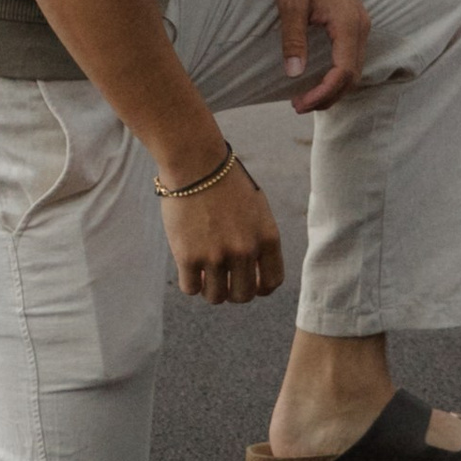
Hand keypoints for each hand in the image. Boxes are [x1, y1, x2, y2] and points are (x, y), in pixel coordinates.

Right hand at [168, 158, 284, 303]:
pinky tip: (189, 267)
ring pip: (216, 297)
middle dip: (233, 291)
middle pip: (243, 295)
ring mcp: (217, 256)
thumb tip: (253, 272)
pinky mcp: (189, 257)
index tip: (248, 282)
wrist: (196, 163)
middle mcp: (245, 250)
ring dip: (210, 289)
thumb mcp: (256, 208)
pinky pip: (191, 288)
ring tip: (204, 274)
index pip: (272, 282)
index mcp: (267, 238)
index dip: (259, 287)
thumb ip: (258, 239)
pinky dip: (190, 282)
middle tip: (222, 279)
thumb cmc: (225, 182)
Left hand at [278, 0, 370, 112]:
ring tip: (307, 98)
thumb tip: (294, 74)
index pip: (344, 72)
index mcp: (347, 23)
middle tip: (298, 105)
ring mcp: (361, 25)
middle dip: (328, 96)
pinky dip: (339, 76)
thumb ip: (294, 40)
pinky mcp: (355, 23)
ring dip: (334, 88)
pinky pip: (353, 58)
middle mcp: (360, 27)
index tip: (299, 103)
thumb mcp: (291, 4)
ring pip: (355, 69)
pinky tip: (320, 81)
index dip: (323, 93)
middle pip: (353, 76)